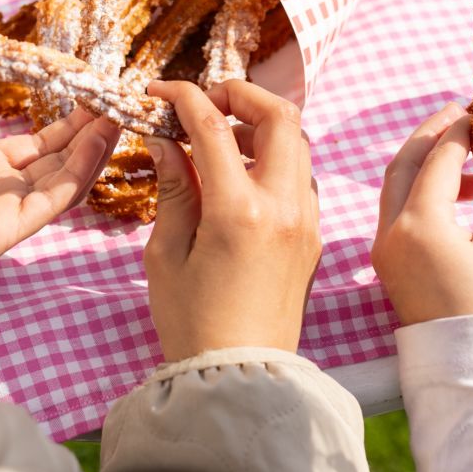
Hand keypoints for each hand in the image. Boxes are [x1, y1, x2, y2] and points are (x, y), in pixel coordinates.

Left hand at [0, 59, 118, 322]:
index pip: (30, 145)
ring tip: (116, 116)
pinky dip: (77, 175)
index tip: (88, 93)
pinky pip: (47, 203)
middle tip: (117, 100)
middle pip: (55, 162)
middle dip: (87, 133)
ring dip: (91, 151)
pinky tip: (95, 143)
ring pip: (60, 182)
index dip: (61, 122)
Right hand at [142, 80, 321, 361]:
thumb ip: (174, 189)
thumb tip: (168, 141)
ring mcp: (306, 221)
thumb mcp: (167, 254)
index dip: (184, 97)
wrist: (241, 378)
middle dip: (241, 94)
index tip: (159, 92)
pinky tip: (241, 176)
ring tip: (219, 139)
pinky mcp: (313, 238)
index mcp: (240, 211)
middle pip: (280, 116)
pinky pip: (302, 177)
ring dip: (262, 125)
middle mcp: (284, 207)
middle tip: (204, 101)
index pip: (214, 126)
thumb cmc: (192, 323)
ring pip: (299, 143)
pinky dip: (275, 158)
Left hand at [371, 104, 472, 324]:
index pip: (438, 158)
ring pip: (396, 188)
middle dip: (432, 136)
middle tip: (463, 115)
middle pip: (404, 164)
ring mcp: (385, 254)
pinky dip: (422, 193)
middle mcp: (390, 235)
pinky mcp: (390, 270)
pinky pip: (398, 214)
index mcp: (418, 225)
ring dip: (428, 164)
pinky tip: (461, 196)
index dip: (463, 130)